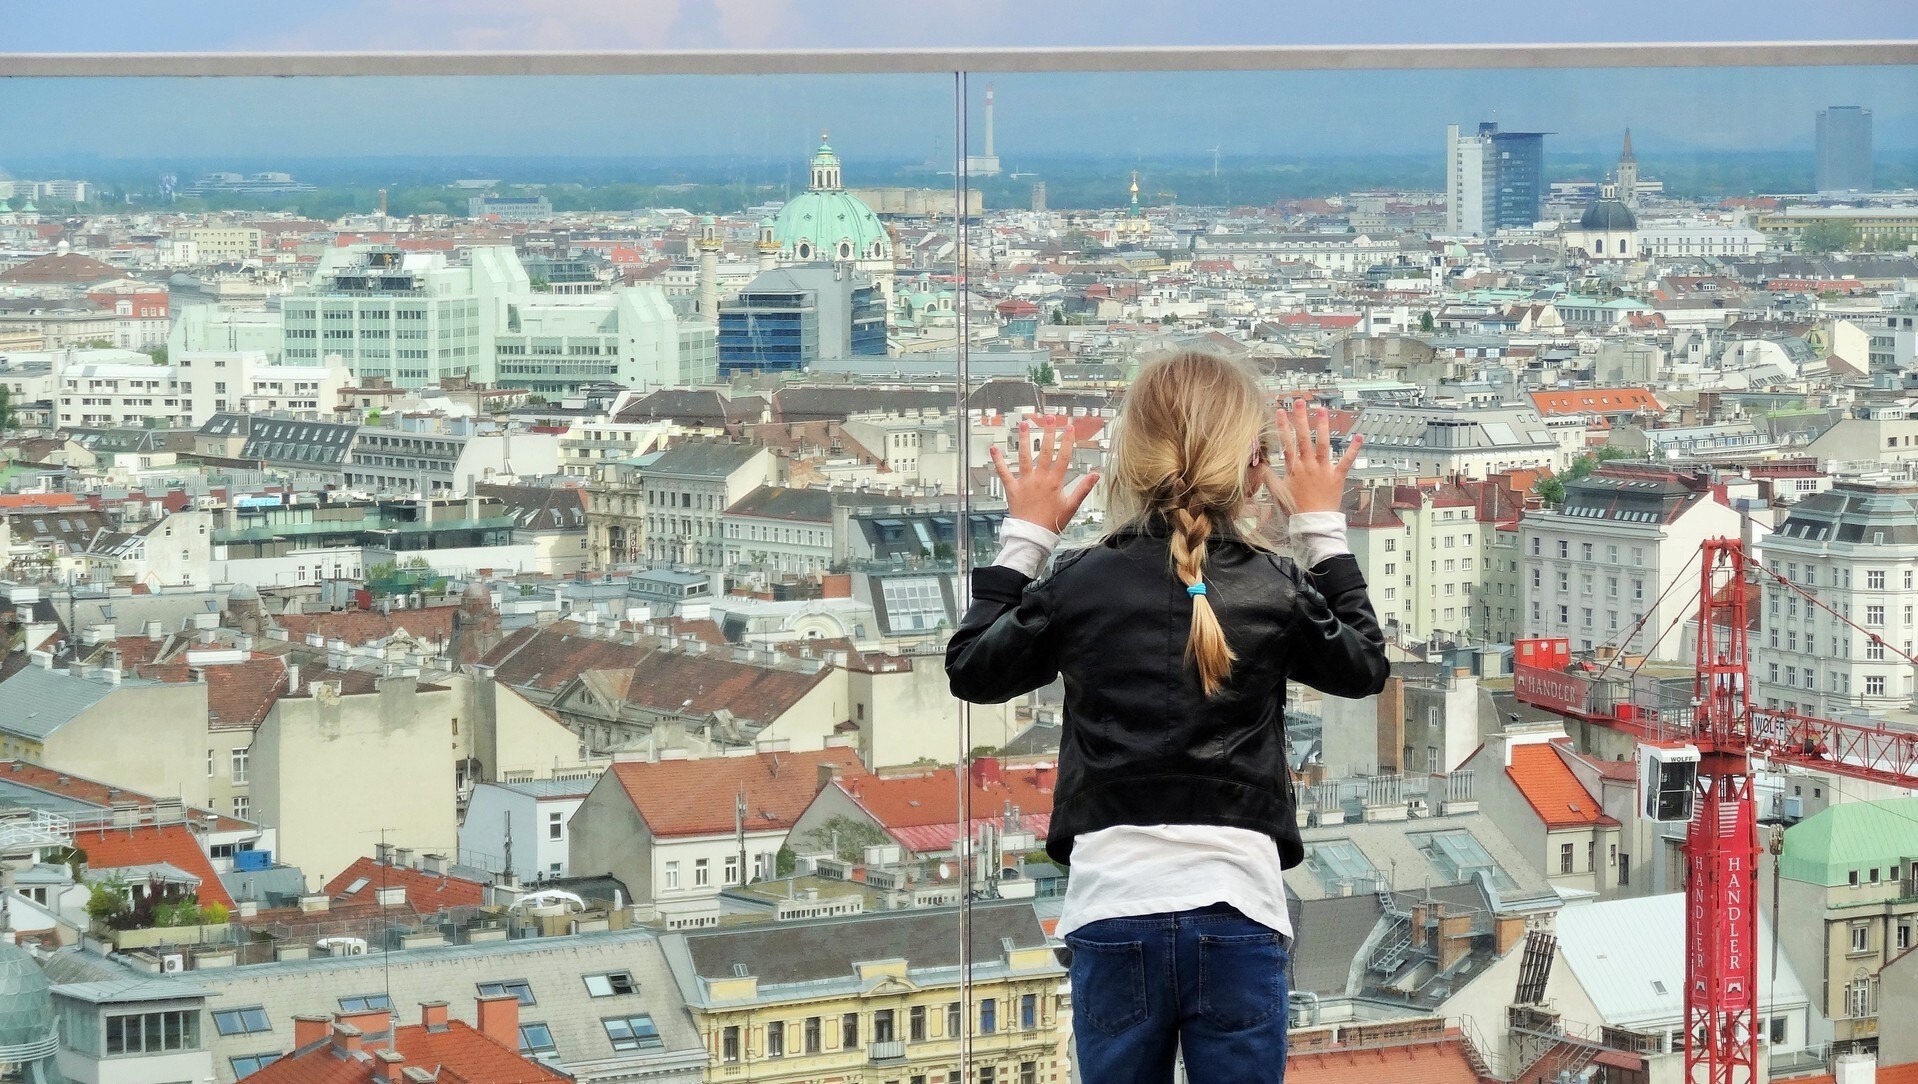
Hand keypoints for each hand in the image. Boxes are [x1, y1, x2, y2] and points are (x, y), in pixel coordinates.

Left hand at [990, 416, 1099, 533]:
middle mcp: (1040, 478)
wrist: (1033, 535)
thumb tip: (1096, 475)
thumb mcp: (1072, 506)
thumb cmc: (1052, 522)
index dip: (1067, 440)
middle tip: (1049, 417)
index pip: (1063, 456)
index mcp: (1055, 482)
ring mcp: (1025, 482)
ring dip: (1025, 439)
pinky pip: (1003, 472)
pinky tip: (993, 449)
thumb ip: (1083, 488)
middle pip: (1045, 451)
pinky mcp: (1012, 488)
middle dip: (1048, 432)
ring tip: (1024, 424)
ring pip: (1024, 456)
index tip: (1069, 427)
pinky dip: (997, 461)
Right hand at [1266, 398, 1358, 514]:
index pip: (1286, 442)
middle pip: (1304, 438)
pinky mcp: (1337, 476)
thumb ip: (1268, 476)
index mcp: (1294, 468)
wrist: (1313, 523)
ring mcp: (1323, 469)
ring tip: (1322, 409)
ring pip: (1323, 444)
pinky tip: (1359, 436)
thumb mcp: (1277, 492)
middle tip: (1300, 402)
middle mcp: (1308, 465)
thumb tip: (1259, 463)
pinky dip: (1353, 449)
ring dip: (1322, 426)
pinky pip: (1347, 460)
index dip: (1283, 426)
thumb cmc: (1295, 509)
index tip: (1280, 411)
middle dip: (1301, 418)